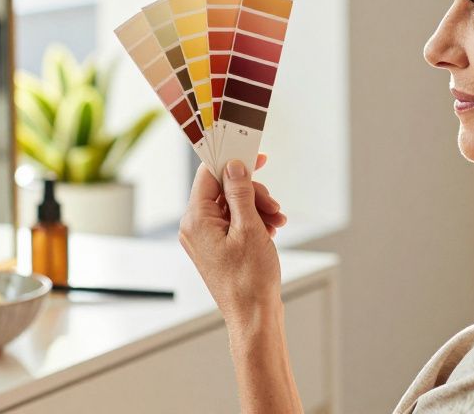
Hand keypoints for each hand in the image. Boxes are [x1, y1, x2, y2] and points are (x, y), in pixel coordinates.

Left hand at [179, 155, 288, 321]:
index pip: (209, 175)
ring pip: (233, 206)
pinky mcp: (218, 247)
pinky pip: (235, 222)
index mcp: (196, 220)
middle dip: (253, 193)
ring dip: (258, 207)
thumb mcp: (249, 228)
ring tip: (277, 221)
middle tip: (273, 204)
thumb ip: (240, 192)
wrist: (254, 317)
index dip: (233, 163)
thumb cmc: (250, 280)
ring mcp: (206, 238)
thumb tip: (234, 166)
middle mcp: (195, 228)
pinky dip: (255, 221)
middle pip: (224, 190)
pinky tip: (271, 229)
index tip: (255, 157)